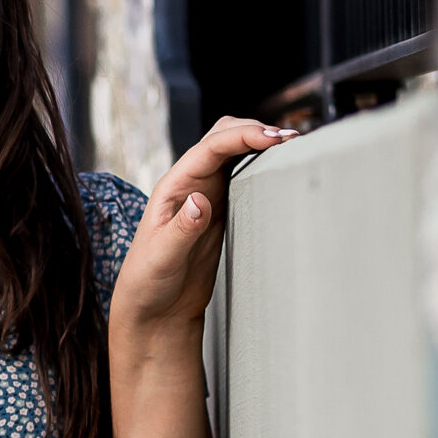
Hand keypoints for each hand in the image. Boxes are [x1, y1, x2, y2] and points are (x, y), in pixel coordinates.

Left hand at [109, 117, 295, 337]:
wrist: (154, 308)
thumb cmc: (147, 283)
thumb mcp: (161, 259)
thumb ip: (182, 230)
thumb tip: (201, 200)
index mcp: (173, 187)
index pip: (209, 149)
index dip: (242, 137)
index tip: (272, 138)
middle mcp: (190, 184)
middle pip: (222, 137)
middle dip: (254, 129)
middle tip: (289, 139)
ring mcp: (207, 195)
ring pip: (234, 152)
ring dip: (259, 142)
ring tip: (290, 146)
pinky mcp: (221, 211)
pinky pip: (242, 176)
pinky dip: (260, 165)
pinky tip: (277, 168)